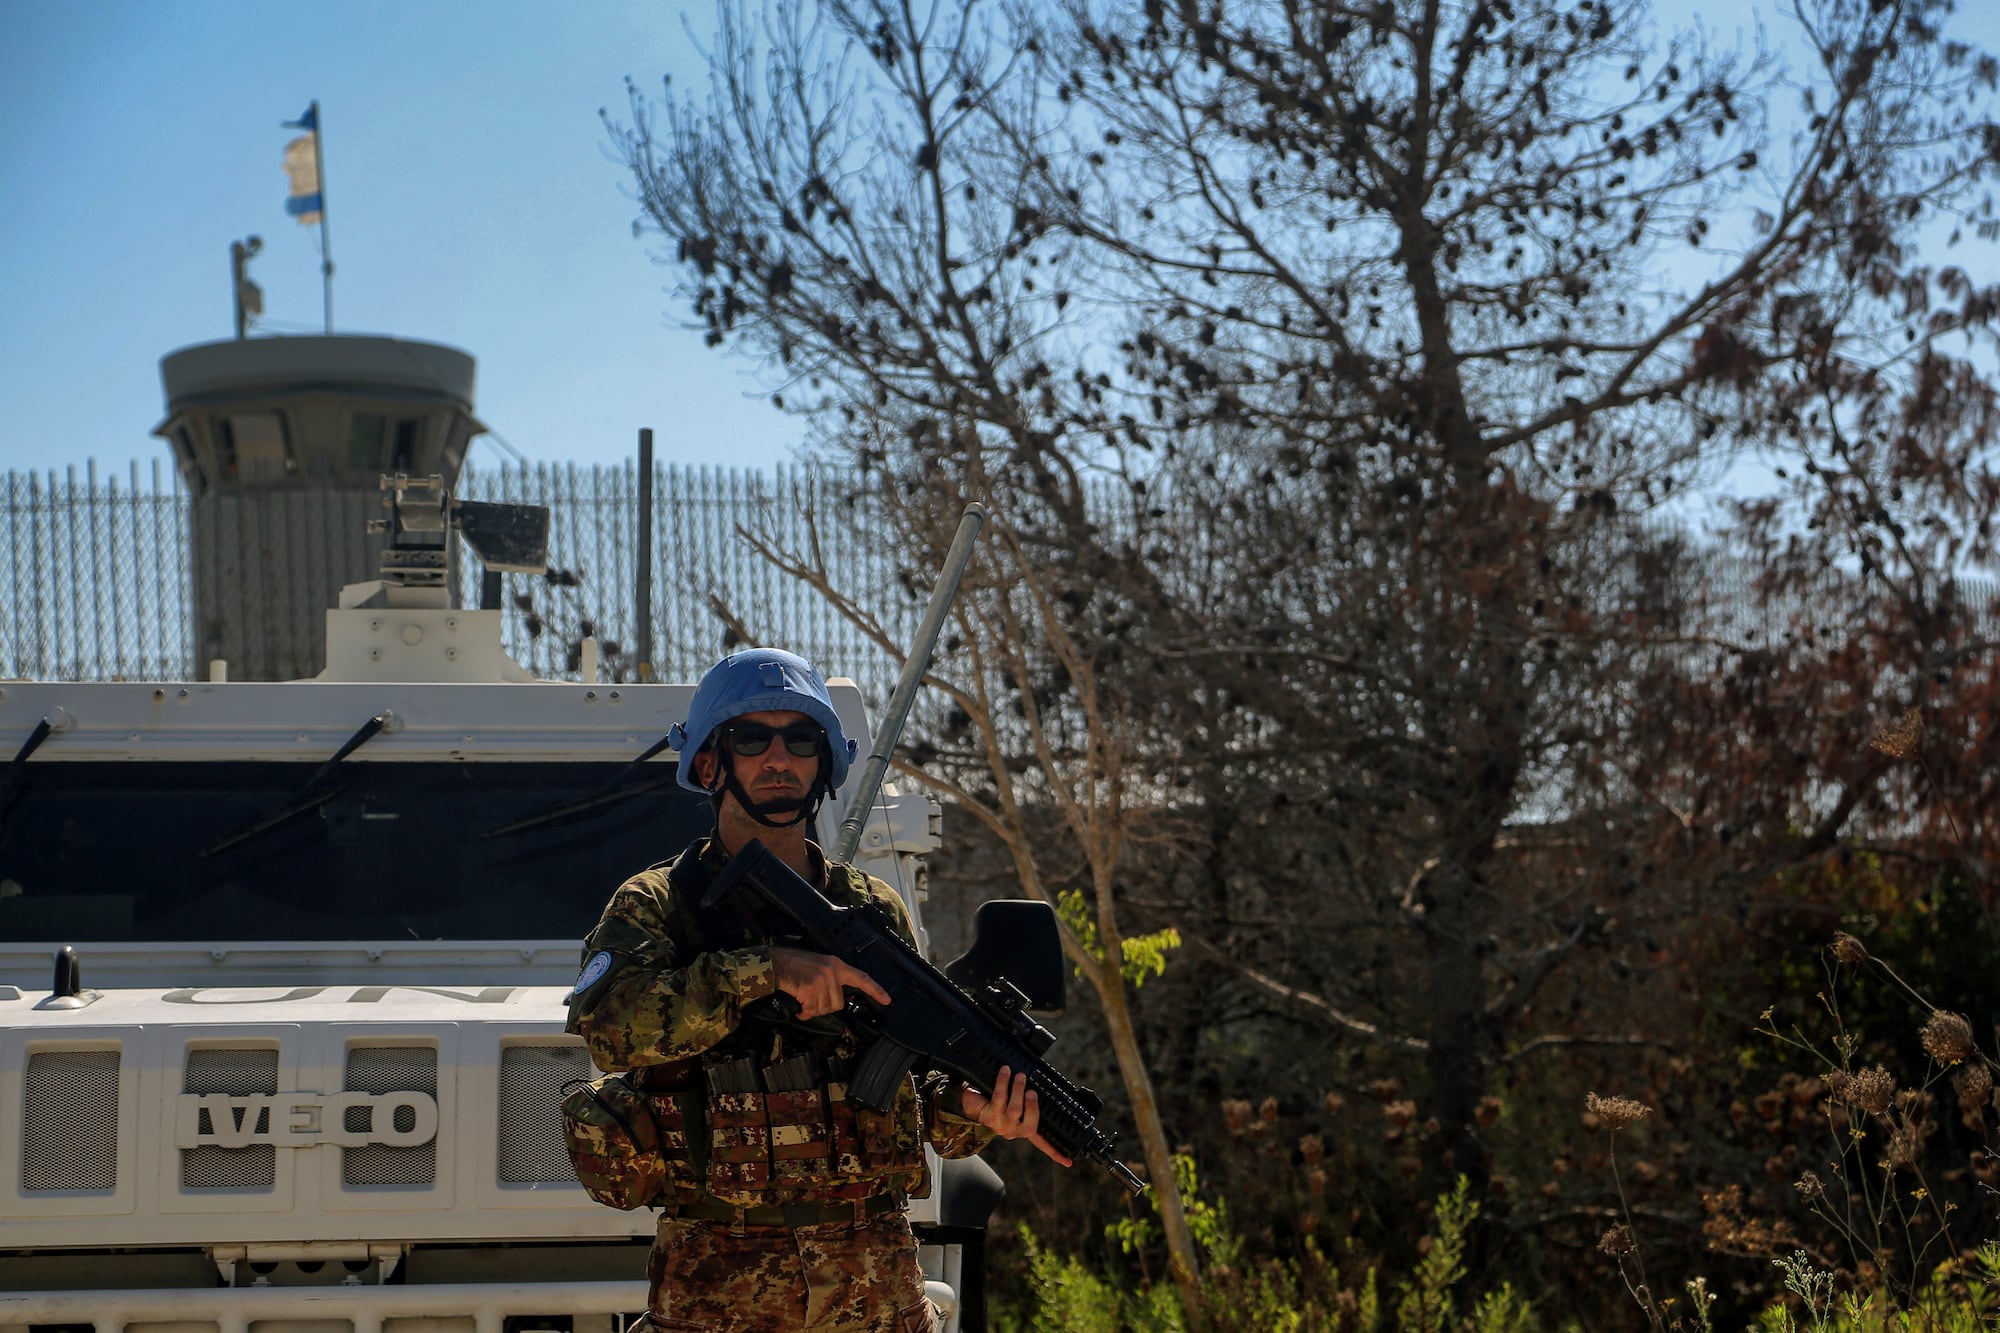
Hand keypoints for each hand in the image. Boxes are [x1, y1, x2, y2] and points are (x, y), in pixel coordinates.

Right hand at [769, 947, 889, 1019]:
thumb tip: (841, 999)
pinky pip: (811, 1010)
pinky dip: (804, 1013)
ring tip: (804, 1001)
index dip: (876, 990)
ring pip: (824, 1009)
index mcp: (837, 965)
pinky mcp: (809, 989)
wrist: (776, 962)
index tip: (886, 1000)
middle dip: (825, 1007)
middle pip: (839, 1004)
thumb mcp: (820, 965)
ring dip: (813, 1010)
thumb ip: (834, 979)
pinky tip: (799, 1008)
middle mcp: (832, 972)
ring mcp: (821, 980)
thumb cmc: (795, 964)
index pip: (862, 978)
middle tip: (813, 1001)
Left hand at [960, 1065, 1073, 1166]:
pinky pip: (999, 1097)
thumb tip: (1038, 1085)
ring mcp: (1000, 1125)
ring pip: (1015, 1110)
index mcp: (1022, 1129)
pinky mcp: (989, 1115)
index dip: (1055, 1152)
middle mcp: (1012, 1131)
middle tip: (1032, 1091)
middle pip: (1029, 1126)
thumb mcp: (1012, 1102)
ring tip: (1019, 1076)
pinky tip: (1005, 1072)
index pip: (1041, 1143)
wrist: (966, 1101)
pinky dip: (1003, 1082)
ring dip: (1018, 1089)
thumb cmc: (992, 1100)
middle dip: (1032, 1107)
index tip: (1069, 1162)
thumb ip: (1026, 1101)